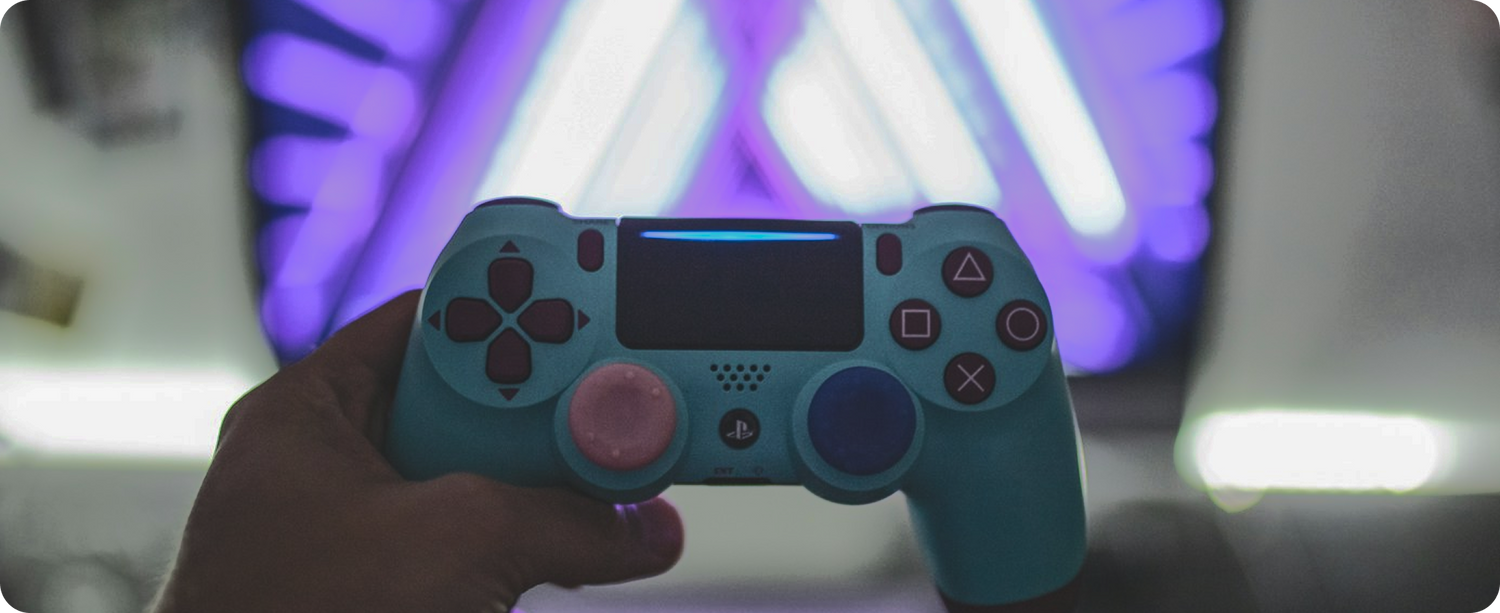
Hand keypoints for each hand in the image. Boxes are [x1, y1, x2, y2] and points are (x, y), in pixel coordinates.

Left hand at [150, 291, 683, 612]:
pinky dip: (524, 546)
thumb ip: (562, 517)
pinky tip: (571, 544)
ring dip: (541, 485)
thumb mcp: (451, 540)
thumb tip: (639, 524)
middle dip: (539, 409)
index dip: (507, 308)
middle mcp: (331, 465)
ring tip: (605, 469)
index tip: (584, 306)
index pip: (425, 321)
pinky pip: (472, 548)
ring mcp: (357, 535)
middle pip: (463, 405)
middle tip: (610, 401)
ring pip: (475, 483)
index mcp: (308, 412)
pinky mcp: (388, 591)